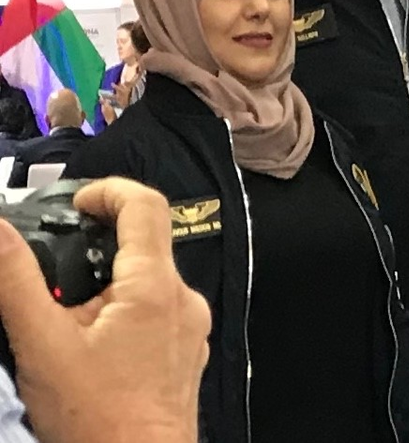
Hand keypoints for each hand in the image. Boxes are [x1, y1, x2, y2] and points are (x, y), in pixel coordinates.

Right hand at [0, 178, 210, 442]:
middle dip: (95, 252)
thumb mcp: (40, 343)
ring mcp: (190, 332)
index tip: (76, 201)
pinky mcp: (185, 357)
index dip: (108, 191)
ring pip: (146, 286)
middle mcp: (184, 303)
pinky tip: (87, 350)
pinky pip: (154, 319)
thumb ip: (16, 280)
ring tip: (63, 324)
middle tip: (53, 276)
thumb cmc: (98, 421)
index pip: (146, 205)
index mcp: (157, 287)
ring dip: (104, 291)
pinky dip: (120, 318)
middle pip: (144, 247)